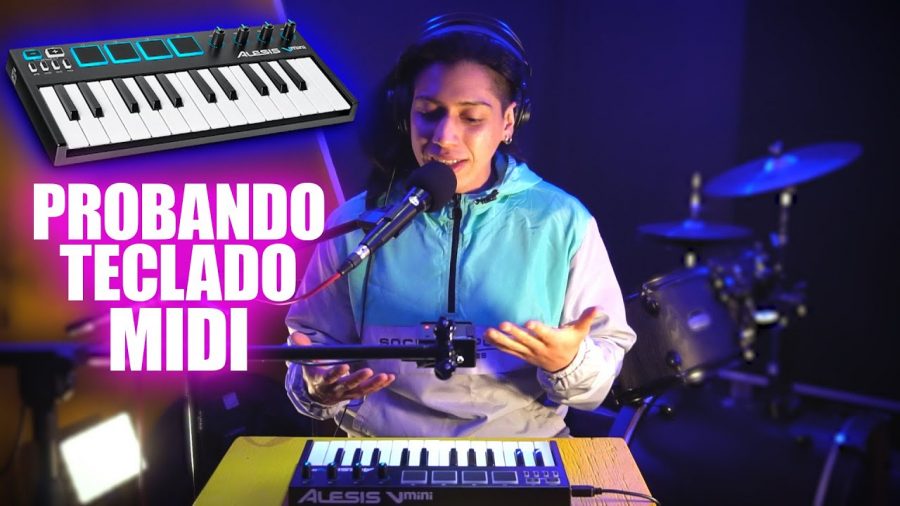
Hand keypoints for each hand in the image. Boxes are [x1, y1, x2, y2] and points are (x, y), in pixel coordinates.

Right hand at [290, 332, 395, 404]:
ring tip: (384, 376)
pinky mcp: (355, 395)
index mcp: (322, 380)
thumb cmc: (314, 373)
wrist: (317, 395)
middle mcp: (335, 389)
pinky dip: (380, 385)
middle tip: (368, 371)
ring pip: (360, 391)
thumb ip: (303, 348)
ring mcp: (346, 394)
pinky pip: (369, 391)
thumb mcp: (306, 362)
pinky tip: (390, 378)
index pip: (329, 377)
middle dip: (358, 379)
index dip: (336, 373)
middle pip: (347, 385)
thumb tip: (295, 335)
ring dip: (373, 384)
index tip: (344, 366)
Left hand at [484, 307, 598, 372]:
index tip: (529, 323)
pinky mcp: (523, 356)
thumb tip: (597, 307)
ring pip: (514, 347)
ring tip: (488, 331)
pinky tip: (487, 336)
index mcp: (554, 340)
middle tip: (503, 325)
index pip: (545, 334)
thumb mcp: (580, 333)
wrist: (564, 367)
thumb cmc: (571, 345)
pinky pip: (509, 351)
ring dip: (500, 340)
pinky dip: (498, 344)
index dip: (538, 329)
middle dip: (514, 333)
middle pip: (526, 341)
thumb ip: (586, 319)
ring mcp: (530, 353)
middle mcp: (540, 348)